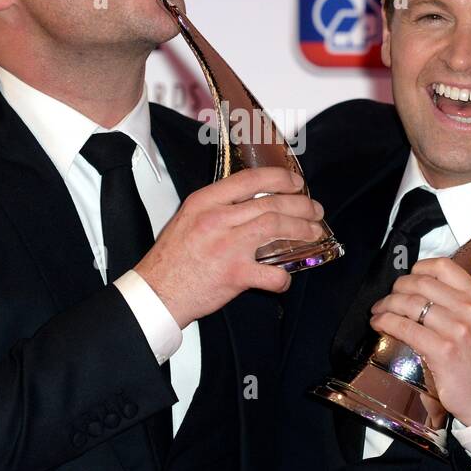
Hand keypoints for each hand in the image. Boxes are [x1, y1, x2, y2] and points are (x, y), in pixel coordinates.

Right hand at [136, 167, 326, 328]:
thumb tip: (250, 203)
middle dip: (300, 206)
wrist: (157, 291)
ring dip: (302, 230)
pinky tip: (285, 277)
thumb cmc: (171, 259)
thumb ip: (217, 207)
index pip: (249, 179)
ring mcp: (227, 246)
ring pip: (276, 228)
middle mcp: (217, 220)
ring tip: (314, 232)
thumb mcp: (188, 218)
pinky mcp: (234, 274)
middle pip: (270, 203)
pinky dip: (283, 277)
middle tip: (314, 210)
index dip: (279, 178)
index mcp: (204, 202)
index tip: (295, 183)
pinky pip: (270, 273)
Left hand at [369, 257, 470, 426]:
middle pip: (420, 284)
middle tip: (387, 298)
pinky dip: (386, 322)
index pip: (443, 266)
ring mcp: (456, 329)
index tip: (408, 278)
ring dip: (386, 305)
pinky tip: (379, 324)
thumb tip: (421, 289)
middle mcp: (469, 309)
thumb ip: (458, 303)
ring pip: (409, 304)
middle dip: (396, 288)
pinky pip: (405, 327)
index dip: (418, 269)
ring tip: (378, 312)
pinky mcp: (442, 350)